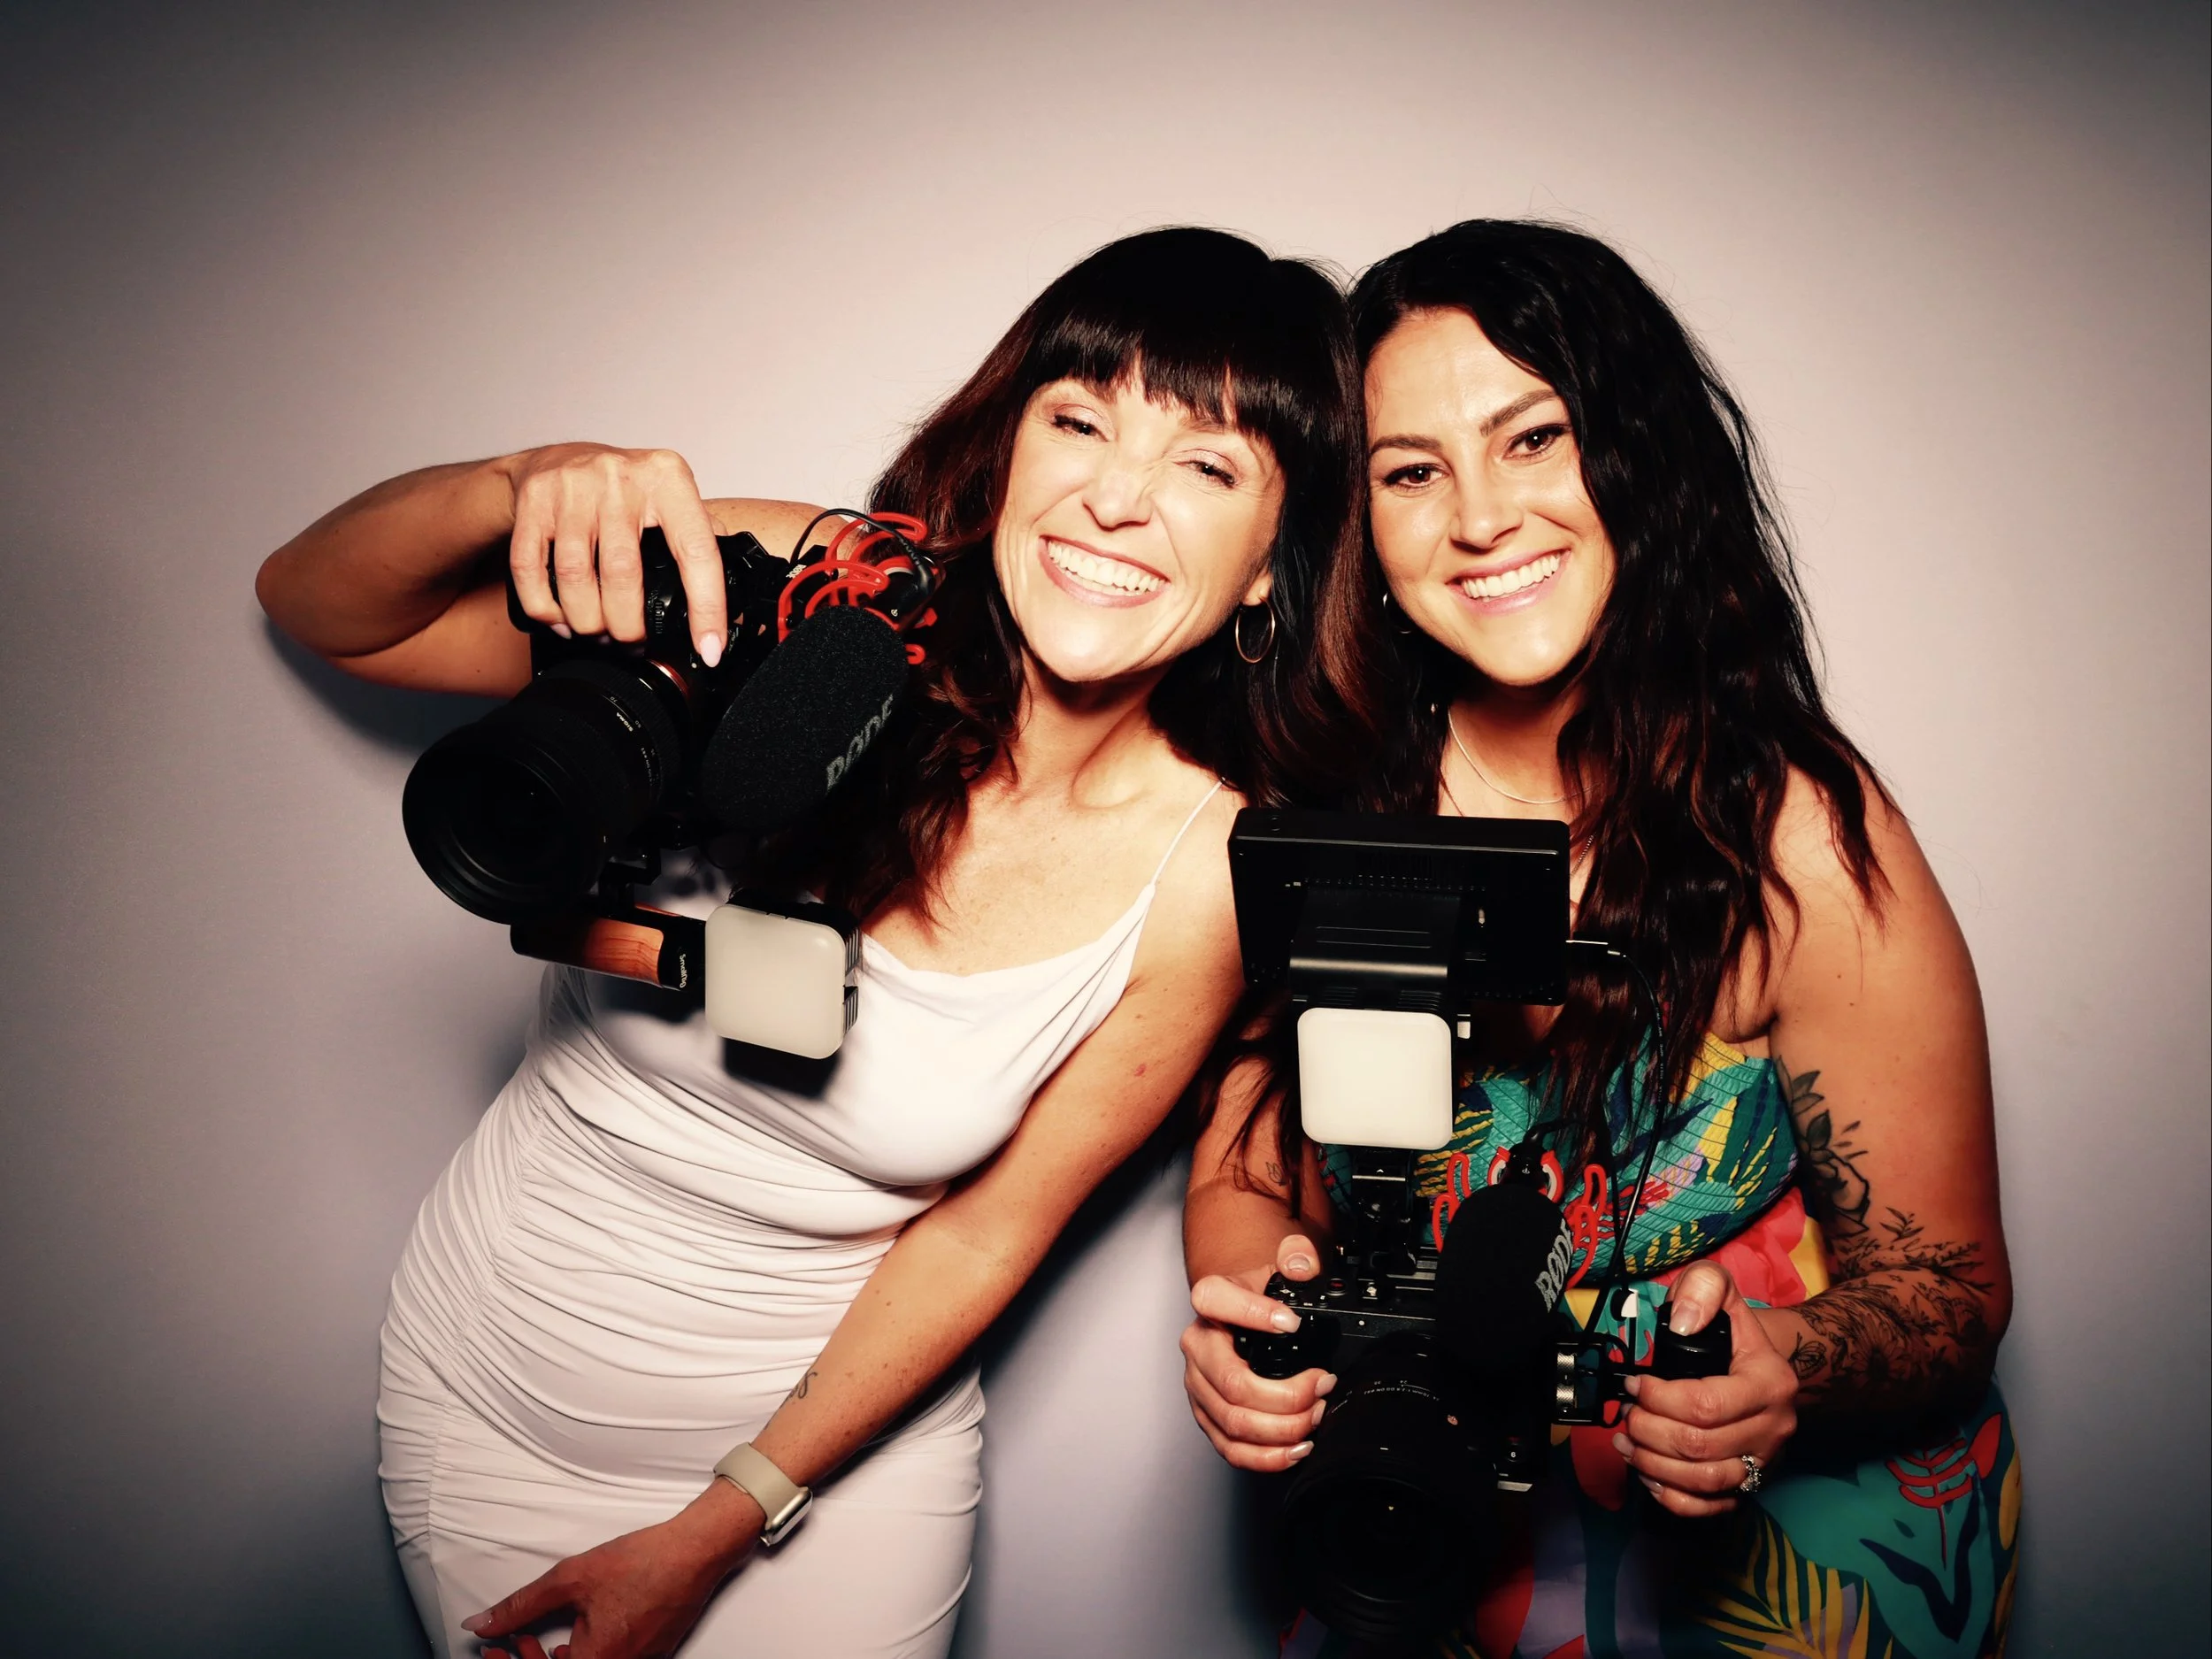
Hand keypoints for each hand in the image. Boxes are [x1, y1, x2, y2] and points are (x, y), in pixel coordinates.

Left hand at [463, 1480, 763, 1658]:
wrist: (695, 1550)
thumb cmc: (643, 1563)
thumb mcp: (570, 1578)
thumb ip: (520, 1606)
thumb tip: (481, 1623)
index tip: (494, 1648)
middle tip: (514, 1638)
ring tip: (544, 1633)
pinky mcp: (651, 1655)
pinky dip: (585, 1654)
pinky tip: (576, 1632)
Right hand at [501, 443, 730, 663]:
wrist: (557, 458)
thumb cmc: (623, 487)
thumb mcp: (670, 496)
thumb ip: (700, 536)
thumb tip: (732, 599)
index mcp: (667, 479)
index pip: (696, 551)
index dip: (707, 607)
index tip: (709, 648)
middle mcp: (619, 479)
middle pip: (625, 574)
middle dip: (628, 626)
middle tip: (632, 641)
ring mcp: (571, 490)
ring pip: (576, 578)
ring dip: (587, 622)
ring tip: (597, 633)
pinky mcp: (532, 504)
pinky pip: (531, 572)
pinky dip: (545, 608)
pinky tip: (561, 619)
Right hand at [1180, 1234, 1333, 1471]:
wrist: (1239, 1315)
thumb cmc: (1259, 1296)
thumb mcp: (1279, 1266)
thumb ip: (1296, 1255)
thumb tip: (1303, 1265)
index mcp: (1210, 1304)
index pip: (1214, 1301)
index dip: (1254, 1314)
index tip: (1292, 1324)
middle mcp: (1198, 1347)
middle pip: (1234, 1383)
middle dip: (1287, 1395)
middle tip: (1322, 1385)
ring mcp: (1200, 1387)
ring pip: (1234, 1422)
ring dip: (1283, 1428)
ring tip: (1315, 1416)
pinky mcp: (1210, 1418)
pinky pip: (1231, 1448)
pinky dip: (1267, 1457)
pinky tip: (1296, 1448)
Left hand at [1616, 1261, 1798, 1516]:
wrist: (1764, 1366)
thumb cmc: (1731, 1331)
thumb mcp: (1721, 1289)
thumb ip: (1703, 1288)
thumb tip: (1683, 1322)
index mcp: (1769, 1382)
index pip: (1705, 1404)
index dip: (1659, 1398)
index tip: (1634, 1384)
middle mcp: (1774, 1428)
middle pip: (1700, 1446)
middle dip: (1649, 1430)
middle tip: (1627, 1413)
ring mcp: (1764, 1461)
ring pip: (1705, 1480)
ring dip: (1654, 1464)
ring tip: (1627, 1442)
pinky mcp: (1751, 1485)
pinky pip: (1712, 1507)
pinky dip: (1674, 1497)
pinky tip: (1649, 1474)